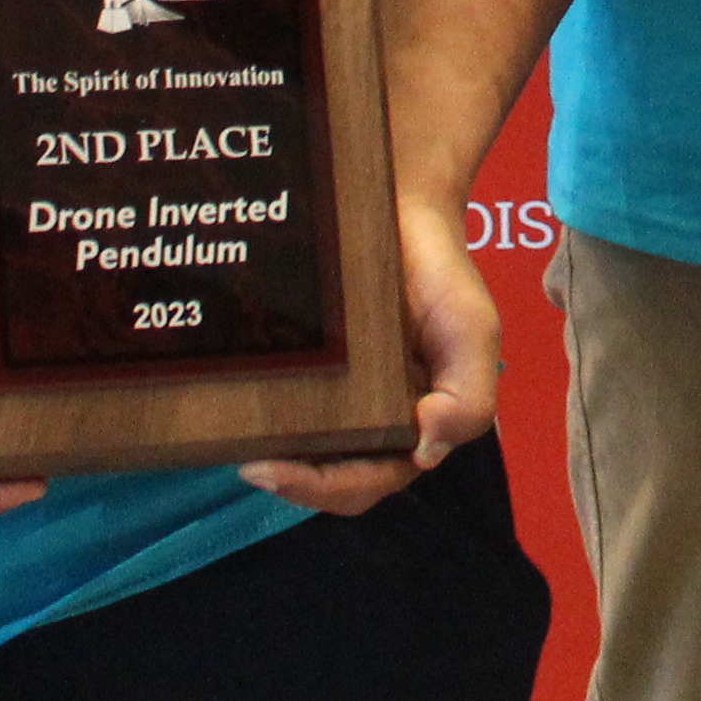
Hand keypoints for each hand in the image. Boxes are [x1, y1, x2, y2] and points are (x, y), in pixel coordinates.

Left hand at [244, 192, 496, 513]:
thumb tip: (426, 451)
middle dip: (291, 482)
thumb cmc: (443, 276)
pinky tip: (228, 407)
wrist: (404, 210)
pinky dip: (255, 415)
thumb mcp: (473, 335)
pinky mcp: (304, 368)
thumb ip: (470, 398)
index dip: (323, 489)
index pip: (367, 481)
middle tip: (250, 464)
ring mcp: (332, 398)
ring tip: (232, 443)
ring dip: (269, 456)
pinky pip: (279, 403)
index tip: (279, 471)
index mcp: (413, 429)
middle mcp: (369, 424)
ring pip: (299, 450)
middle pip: (327, 477)